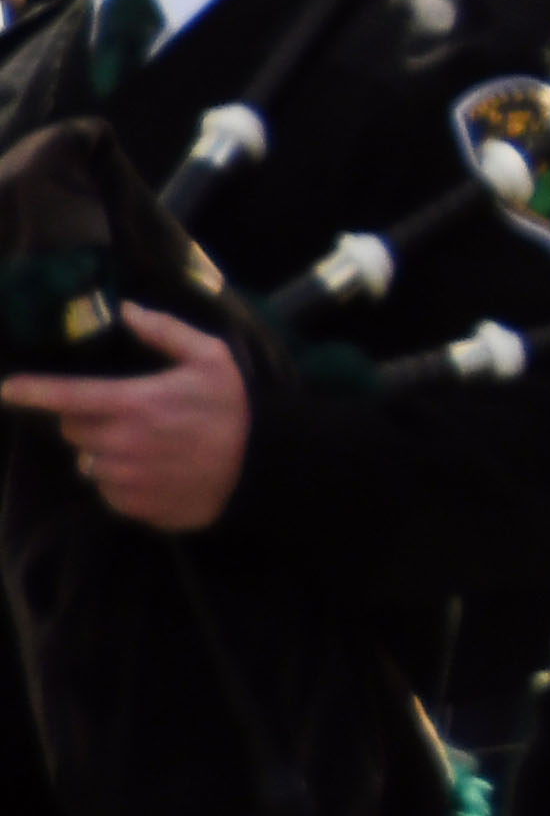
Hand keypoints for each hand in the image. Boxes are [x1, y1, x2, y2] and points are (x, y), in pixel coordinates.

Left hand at [1, 306, 251, 530]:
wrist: (259, 469)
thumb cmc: (233, 409)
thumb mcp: (211, 357)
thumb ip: (165, 331)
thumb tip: (126, 310)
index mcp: (133, 403)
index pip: (67, 397)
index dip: (32, 391)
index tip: (8, 389)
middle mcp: (119, 443)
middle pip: (72, 430)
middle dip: (87, 419)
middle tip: (125, 413)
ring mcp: (123, 479)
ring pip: (87, 461)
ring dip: (104, 452)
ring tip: (145, 446)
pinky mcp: (130, 505)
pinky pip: (105, 490)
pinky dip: (119, 480)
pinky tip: (152, 469)